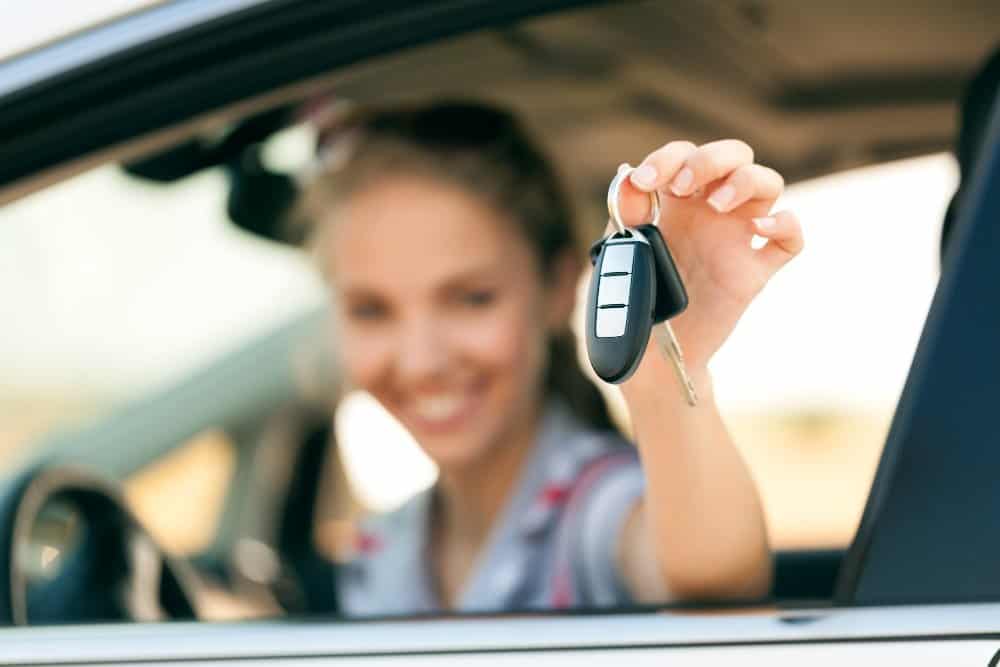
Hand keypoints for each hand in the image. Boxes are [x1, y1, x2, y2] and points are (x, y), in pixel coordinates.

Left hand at [615, 140, 802, 371]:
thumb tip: (629, 177)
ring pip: (768, 183)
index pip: (685, 154)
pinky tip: (759, 229)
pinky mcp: (754, 272)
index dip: (669, 157)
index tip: (646, 183)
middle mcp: (710, 212)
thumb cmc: (633, 299)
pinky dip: (786, 224)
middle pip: (734, 155)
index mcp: (675, 201)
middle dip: (710, 158)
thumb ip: (624, 215)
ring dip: (745, 180)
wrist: (649, 353)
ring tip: (716, 205)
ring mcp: (736, 238)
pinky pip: (791, 239)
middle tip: (681, 188)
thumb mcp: (621, 252)